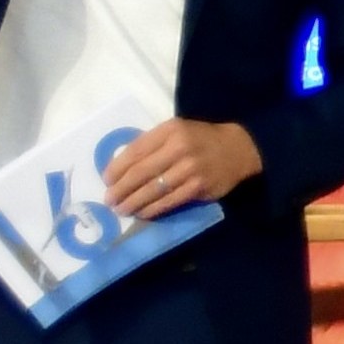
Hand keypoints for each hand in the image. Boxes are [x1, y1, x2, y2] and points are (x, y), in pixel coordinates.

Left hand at [103, 119, 261, 219]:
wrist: (238, 149)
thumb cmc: (200, 139)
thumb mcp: (176, 131)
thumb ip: (151, 144)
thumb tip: (120, 167)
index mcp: (170, 130)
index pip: (136, 151)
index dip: (117, 168)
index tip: (106, 180)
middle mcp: (180, 148)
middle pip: (141, 172)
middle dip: (121, 189)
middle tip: (109, 200)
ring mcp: (191, 169)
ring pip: (154, 190)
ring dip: (133, 202)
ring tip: (121, 210)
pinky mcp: (199, 187)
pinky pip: (170, 201)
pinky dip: (153, 209)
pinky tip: (143, 213)